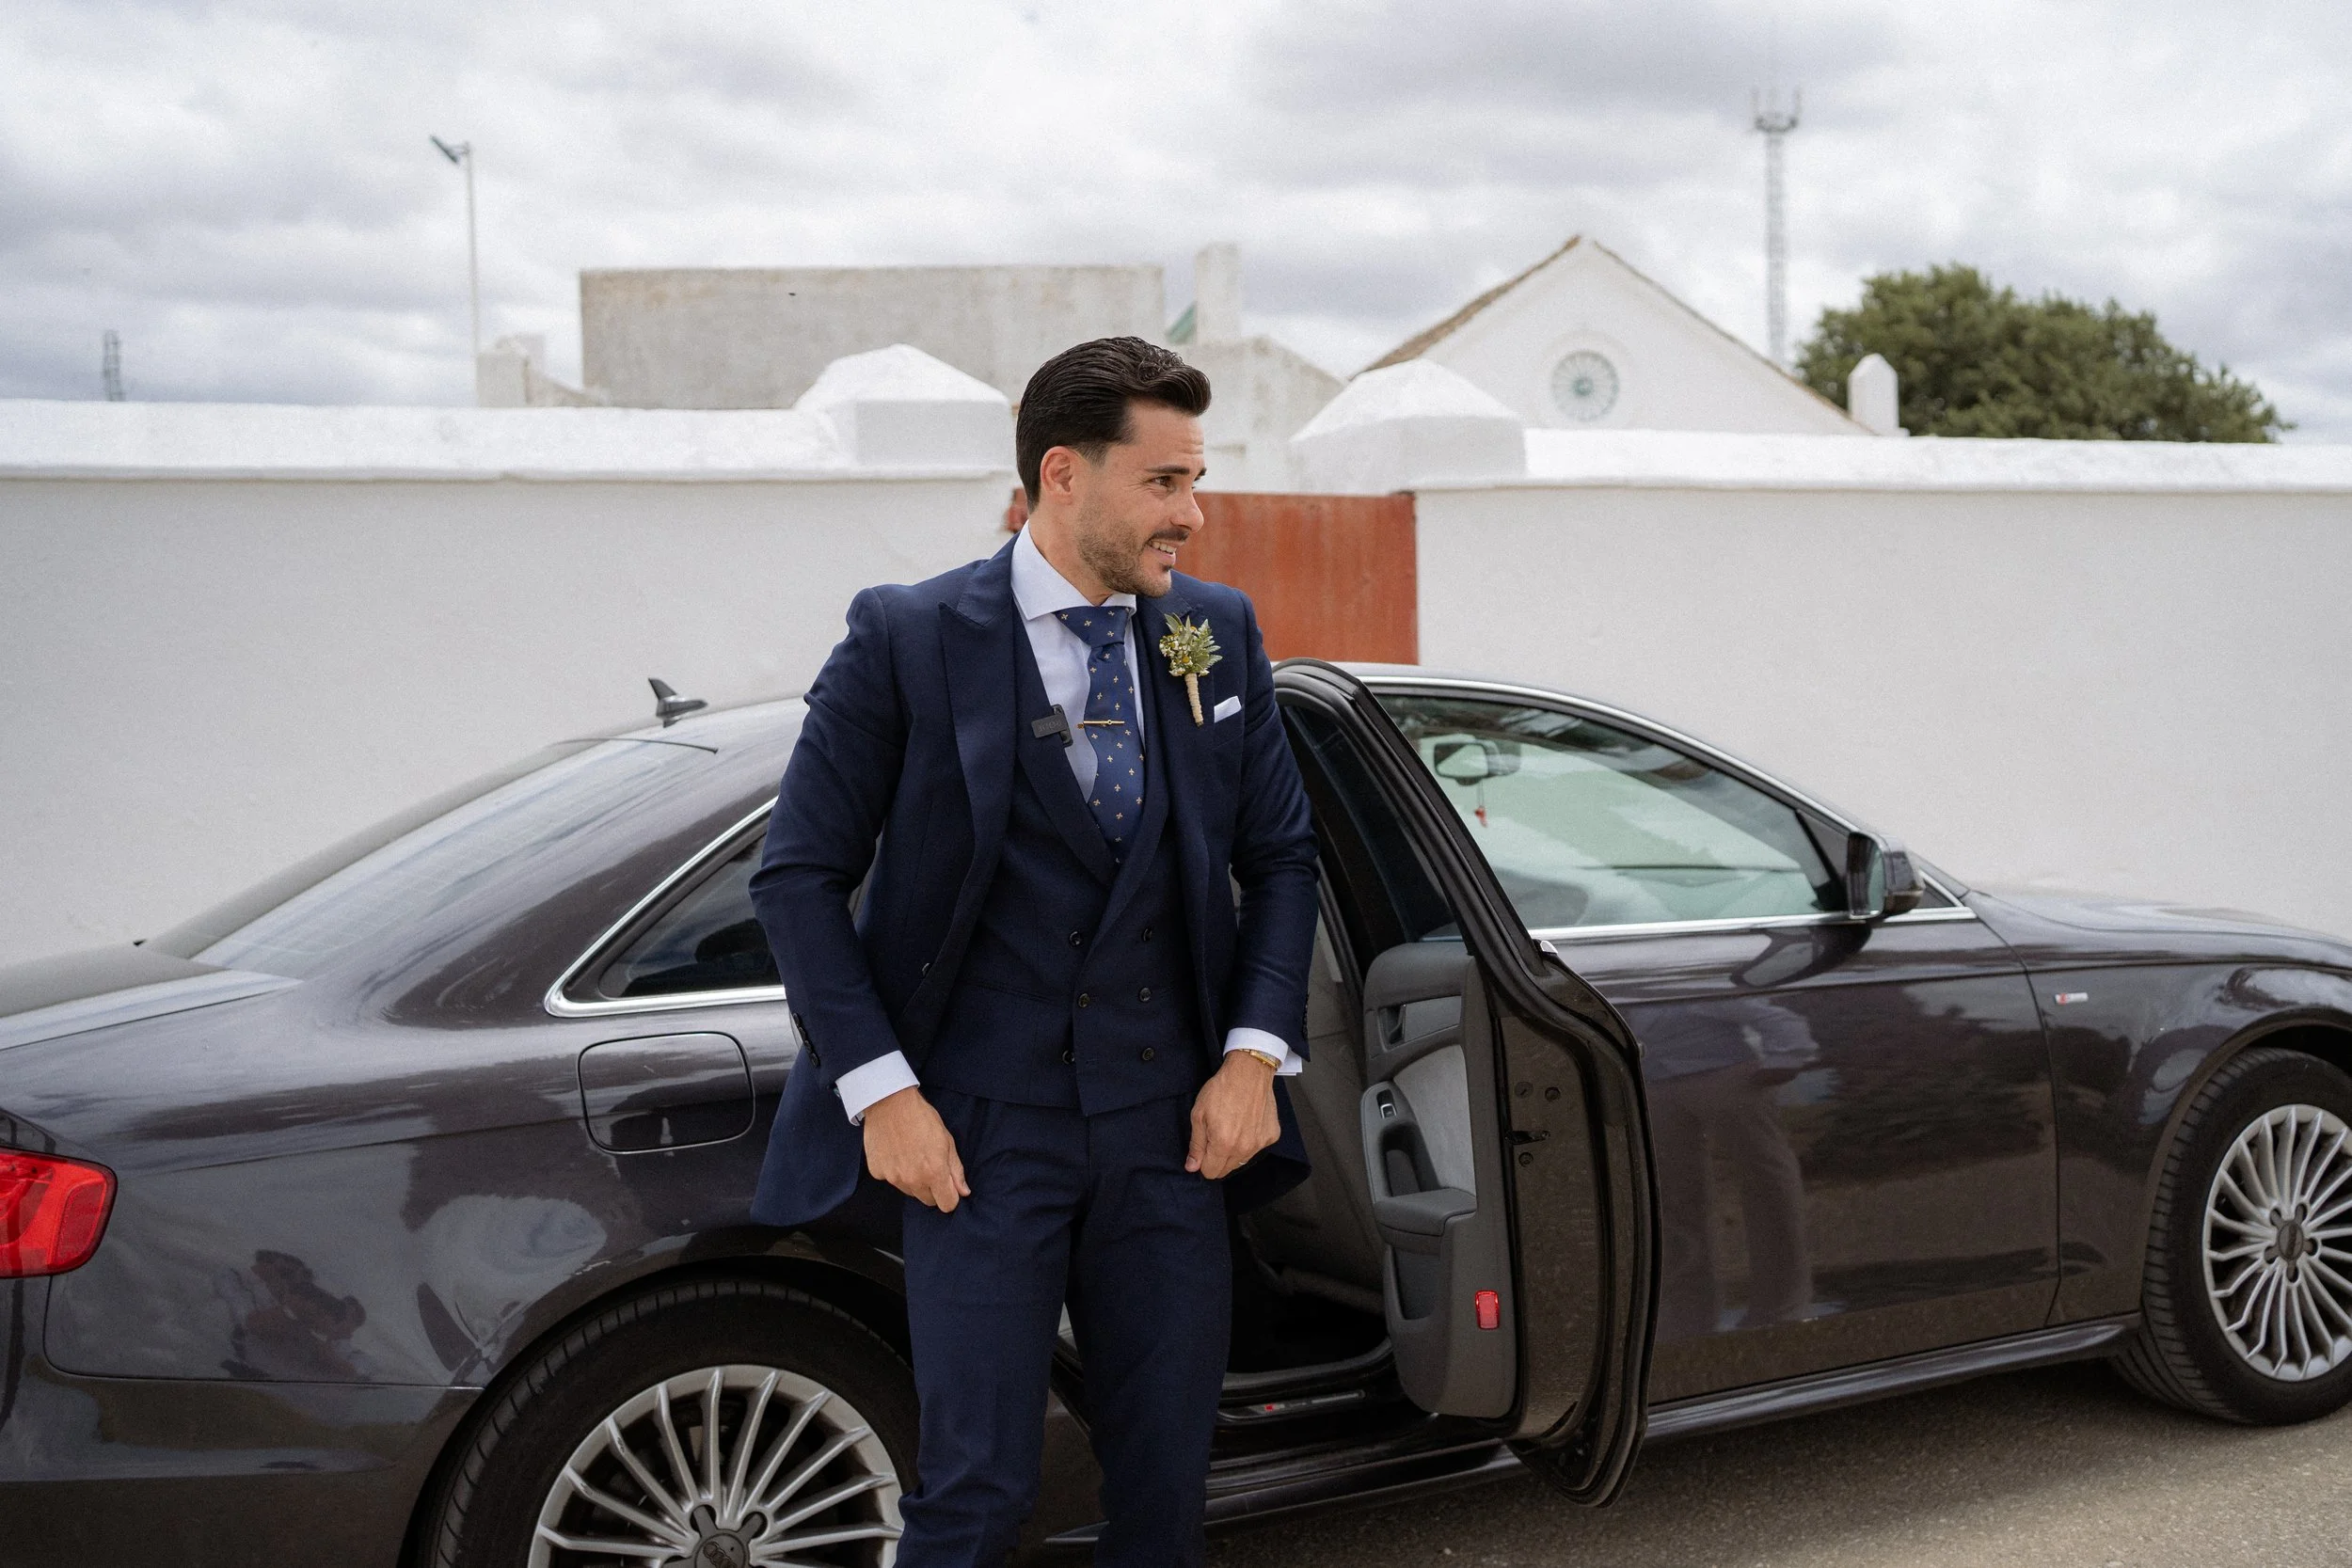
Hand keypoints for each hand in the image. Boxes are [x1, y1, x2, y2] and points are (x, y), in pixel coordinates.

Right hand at [863, 1088, 969, 1210]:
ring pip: (909, 1191)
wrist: (890, 1103)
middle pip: (927, 1200)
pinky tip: (896, 1152)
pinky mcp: (877, 1172)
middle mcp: (912, 1180)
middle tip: (929, 1166)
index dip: (950, 1197)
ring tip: (911, 1156)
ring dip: (913, 1180)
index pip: (947, 1205)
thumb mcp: (947, 1141)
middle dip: (932, 1189)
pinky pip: (891, 1180)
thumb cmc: (922, 1118)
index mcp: (934, 1173)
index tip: (948, 1186)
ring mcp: (892, 1178)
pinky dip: (895, 1171)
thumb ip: (955, 1170)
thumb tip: (963, 1192)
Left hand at [1188, 1051, 1280, 1179]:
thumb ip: (1196, 1144)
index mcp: (1223, 1145)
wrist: (1249, 1072)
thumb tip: (1192, 1167)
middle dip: (1218, 1158)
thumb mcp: (1198, 1114)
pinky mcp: (1271, 1135)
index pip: (1211, 1172)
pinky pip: (1256, 1147)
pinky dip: (1250, 1140)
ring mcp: (1260, 1143)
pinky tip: (1246, 1122)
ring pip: (1242, 1160)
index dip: (1203, 1162)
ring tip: (1232, 1126)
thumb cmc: (1221, 1089)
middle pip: (1227, 1169)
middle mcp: (1244, 1149)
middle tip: (1216, 1135)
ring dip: (1234, 1150)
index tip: (1204, 1148)